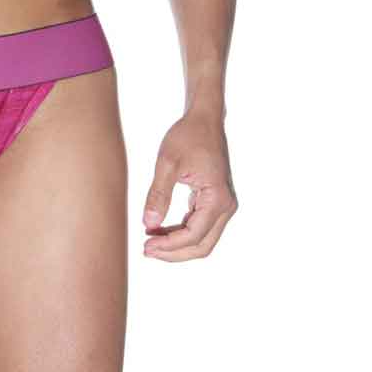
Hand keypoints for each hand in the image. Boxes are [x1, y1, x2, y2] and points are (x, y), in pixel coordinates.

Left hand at [141, 109, 237, 261]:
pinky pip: (201, 226)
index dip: (169, 246)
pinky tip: (160, 230)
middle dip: (174, 252)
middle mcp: (226, 206)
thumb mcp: (168, 162)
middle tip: (147, 250)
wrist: (204, 119)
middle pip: (202, 245)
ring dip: (177, 245)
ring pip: (203, 239)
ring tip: (150, 242)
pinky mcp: (215, 201)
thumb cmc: (188, 136)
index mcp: (217, 198)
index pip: (194, 235)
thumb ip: (158, 194)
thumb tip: (148, 224)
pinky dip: (181, 232)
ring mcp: (223, 205)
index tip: (146, 245)